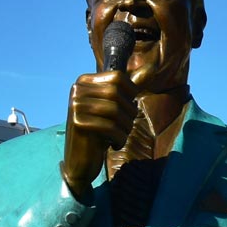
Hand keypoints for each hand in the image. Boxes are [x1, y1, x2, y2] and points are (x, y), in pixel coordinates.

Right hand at [60, 69, 137, 197]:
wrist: (80, 160)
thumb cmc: (101, 131)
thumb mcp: (117, 106)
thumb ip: (132, 87)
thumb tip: (152, 67)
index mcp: (84, 81)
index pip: (118, 77)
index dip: (131, 93)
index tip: (128, 110)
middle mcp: (77, 90)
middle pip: (117, 93)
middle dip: (129, 112)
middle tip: (126, 127)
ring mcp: (75, 106)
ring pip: (115, 110)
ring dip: (125, 127)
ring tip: (121, 135)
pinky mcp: (77, 123)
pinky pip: (110, 126)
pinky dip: (119, 138)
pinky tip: (115, 144)